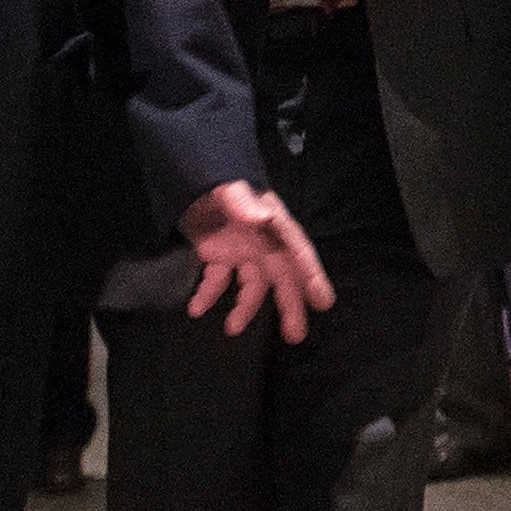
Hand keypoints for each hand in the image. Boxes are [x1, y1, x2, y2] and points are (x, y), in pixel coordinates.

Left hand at [179, 179, 331, 341]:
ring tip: (232, 328)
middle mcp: (262, 241)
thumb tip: (261, 218)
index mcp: (272, 223)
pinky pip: (218, 280)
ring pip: (251, 286)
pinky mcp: (219, 254)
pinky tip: (196, 308)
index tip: (322, 300)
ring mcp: (241, 250)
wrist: (188, 175)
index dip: (311, 275)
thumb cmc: (216, 179)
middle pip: (281, 277)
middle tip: (295, 334)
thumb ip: (243, 202)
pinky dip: (208, 294)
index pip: (297, 251)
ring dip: (244, 308)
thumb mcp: (229, 187)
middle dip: (289, 305)